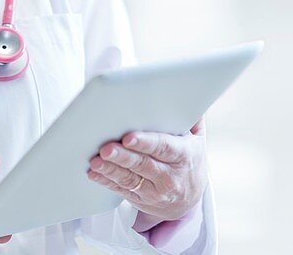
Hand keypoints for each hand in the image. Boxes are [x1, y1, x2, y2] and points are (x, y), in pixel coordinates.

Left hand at [87, 118, 207, 222]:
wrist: (189, 200)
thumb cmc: (190, 162)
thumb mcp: (198, 140)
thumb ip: (192, 118)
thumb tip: (188, 93)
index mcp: (184, 156)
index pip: (164, 148)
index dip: (146, 143)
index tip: (128, 137)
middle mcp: (170, 177)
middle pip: (143, 164)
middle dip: (122, 156)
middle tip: (106, 148)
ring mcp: (155, 191)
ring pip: (130, 179)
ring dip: (111, 169)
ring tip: (96, 161)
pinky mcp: (140, 199)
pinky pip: (121, 190)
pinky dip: (107, 181)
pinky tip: (95, 173)